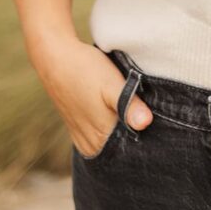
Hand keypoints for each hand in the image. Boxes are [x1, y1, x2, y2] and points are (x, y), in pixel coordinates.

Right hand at [32, 37, 152, 157]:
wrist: (55, 57)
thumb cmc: (86, 70)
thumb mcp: (112, 84)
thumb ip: (129, 106)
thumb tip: (145, 123)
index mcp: (101, 138)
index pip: (132, 152)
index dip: (147, 139)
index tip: (154, 124)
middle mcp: (90, 145)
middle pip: (121, 150)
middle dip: (135, 136)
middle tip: (144, 115)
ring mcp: (82, 139)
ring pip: (110, 144)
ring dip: (121, 132)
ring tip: (129, 112)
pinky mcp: (77, 130)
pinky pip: (99, 139)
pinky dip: (109, 130)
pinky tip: (114, 114)